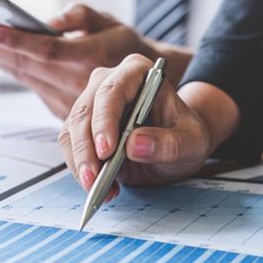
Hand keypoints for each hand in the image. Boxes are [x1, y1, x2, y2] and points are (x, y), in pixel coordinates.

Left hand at [0, 4, 172, 117]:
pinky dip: (10, 70)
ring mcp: (65, 100)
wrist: (146, 92)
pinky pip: (30, 86)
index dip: (13, 39)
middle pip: (23, 65)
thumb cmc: (127, 49)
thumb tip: (51, 20)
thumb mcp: (112, 23)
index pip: (43, 50)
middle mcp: (72, 84)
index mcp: (86, 60)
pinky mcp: (60, 110)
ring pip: (22, 77)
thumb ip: (81, 16)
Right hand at [59, 55, 212, 199]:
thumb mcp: (191, 142)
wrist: (177, 145)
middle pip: (84, 111)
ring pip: (71, 131)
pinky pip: (71, 147)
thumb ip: (169, 143)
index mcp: (137, 72)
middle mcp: (108, 82)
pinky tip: (100, 188)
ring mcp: (92, 103)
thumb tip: (135, 145)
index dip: (104, 120)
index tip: (106, 151)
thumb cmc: (185, 135)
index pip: (111, 91)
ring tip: (98, 190)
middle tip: (93, 179)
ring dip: (80, 163)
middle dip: (85, 149)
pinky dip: (81, 170)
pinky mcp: (83, 127)